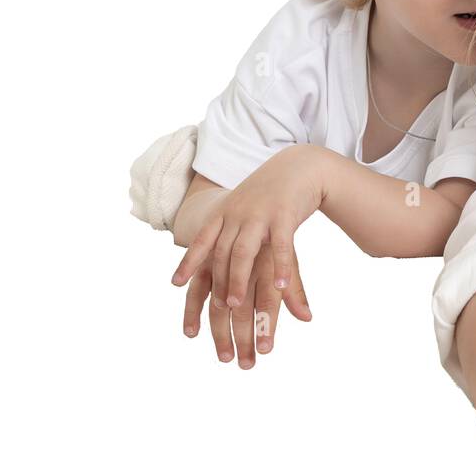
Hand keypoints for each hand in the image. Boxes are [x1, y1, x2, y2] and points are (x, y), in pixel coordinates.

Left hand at [171, 144, 323, 311]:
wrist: (299, 167)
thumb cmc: (269, 194)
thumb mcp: (246, 208)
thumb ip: (233, 230)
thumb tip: (223, 258)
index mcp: (225, 212)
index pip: (202, 240)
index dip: (188, 262)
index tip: (176, 283)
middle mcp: (238, 214)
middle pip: (221, 253)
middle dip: (218, 281)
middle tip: (218, 308)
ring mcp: (260, 214)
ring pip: (243, 252)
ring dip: (237, 279)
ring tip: (235, 305)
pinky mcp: (285, 215)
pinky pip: (281, 246)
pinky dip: (279, 267)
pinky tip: (279, 285)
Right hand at [181, 243, 312, 366]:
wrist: (261, 194)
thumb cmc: (275, 233)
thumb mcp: (287, 257)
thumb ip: (295, 290)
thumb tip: (307, 318)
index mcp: (269, 260)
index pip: (269, 299)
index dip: (267, 325)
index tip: (266, 350)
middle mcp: (245, 259)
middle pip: (243, 305)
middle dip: (245, 337)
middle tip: (245, 365)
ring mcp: (223, 254)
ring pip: (217, 297)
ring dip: (219, 330)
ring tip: (224, 356)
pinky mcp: (206, 253)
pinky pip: (196, 285)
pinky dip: (191, 310)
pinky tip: (191, 332)